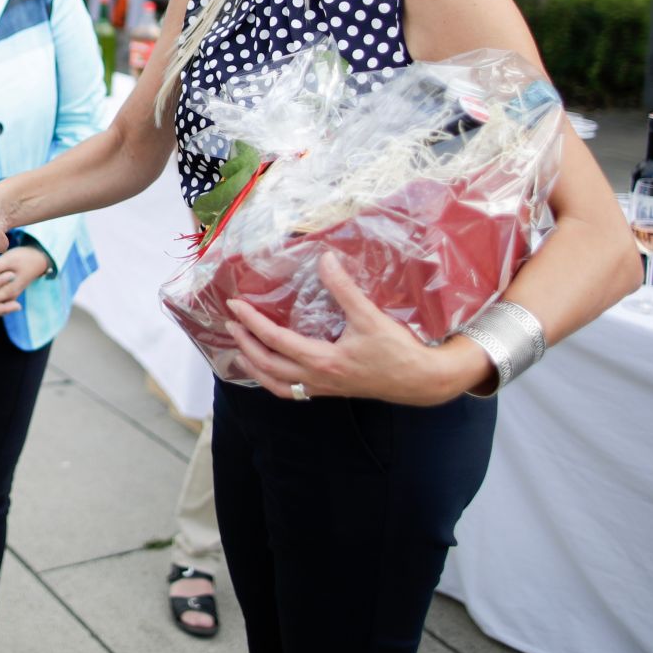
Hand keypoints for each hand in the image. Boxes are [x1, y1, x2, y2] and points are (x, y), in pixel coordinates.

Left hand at [225, 254, 491, 405]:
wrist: (422, 381)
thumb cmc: (398, 351)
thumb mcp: (370, 317)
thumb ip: (345, 289)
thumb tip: (325, 260)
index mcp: (322, 360)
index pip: (275, 340)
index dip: (251, 322)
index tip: (234, 306)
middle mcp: (317, 378)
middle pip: (267, 366)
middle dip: (244, 345)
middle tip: (230, 323)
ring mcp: (323, 388)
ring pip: (277, 385)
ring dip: (254, 368)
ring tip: (239, 352)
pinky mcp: (331, 391)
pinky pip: (293, 391)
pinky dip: (274, 381)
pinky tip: (272, 370)